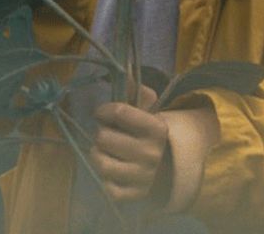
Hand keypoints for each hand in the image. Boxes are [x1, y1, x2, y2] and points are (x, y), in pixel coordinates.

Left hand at [91, 84, 170, 205]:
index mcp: (156, 128)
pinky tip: (111, 169)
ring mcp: (142, 177)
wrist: (165, 167)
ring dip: (97, 154)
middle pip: (104, 138)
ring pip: (101, 163)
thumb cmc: (147, 133)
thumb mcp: (147, 110)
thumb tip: (124, 67)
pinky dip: (104, 178)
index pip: (119, 112)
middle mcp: (151, 153)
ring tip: (104, 151)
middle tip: (106, 134)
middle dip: (101, 133)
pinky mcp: (134, 196)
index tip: (102, 112)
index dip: (104, 110)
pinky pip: (107, 187)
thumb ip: (134, 89)